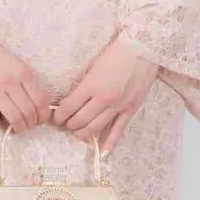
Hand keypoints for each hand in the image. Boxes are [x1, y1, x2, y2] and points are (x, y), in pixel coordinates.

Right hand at [0, 31, 52, 132]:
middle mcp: (11, 82)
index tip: (41, 119)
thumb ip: (27, 82)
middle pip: (29, 113)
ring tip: (17, 127)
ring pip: (14, 119)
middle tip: (28, 125)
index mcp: (23, 72)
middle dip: (31, 124)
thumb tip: (38, 107)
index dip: (43, 115)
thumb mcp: (16, 64)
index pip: (41, 101)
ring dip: (18, 128)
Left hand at [51, 36, 158, 153]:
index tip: (56, 116)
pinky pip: (118, 130)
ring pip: (96, 128)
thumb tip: (74, 98)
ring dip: (83, 133)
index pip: (70, 106)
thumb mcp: (95, 65)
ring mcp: (118, 106)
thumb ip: (86, 83)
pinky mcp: (131, 109)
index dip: (60, 114)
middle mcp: (104, 98)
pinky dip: (109, 143)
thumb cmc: (117, 52)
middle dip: (69, 125)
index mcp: (92, 85)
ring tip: (77, 132)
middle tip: (65, 124)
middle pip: (80, 120)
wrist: (143, 48)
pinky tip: (102, 151)